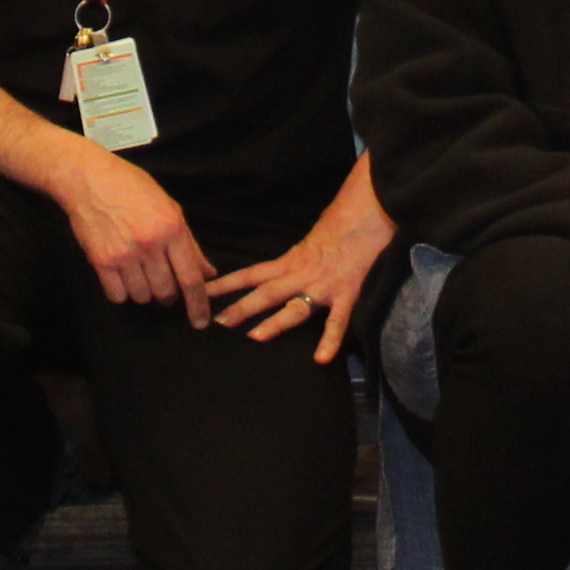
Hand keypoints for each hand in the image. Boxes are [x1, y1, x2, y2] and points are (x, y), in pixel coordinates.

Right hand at [56, 140, 215, 306]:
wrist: (89, 179)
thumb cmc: (133, 188)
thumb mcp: (170, 208)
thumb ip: (190, 244)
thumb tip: (208, 273)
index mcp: (172, 229)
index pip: (190, 277)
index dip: (198, 304)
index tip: (201, 322)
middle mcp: (149, 245)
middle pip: (166, 292)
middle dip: (168, 294)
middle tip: (163, 281)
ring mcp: (123, 255)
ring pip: (143, 297)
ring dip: (145, 292)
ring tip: (140, 272)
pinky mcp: (101, 262)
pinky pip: (118, 295)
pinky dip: (123, 292)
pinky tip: (122, 276)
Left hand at [194, 194, 388, 361]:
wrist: (367, 211)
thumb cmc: (340, 221)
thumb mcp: (310, 238)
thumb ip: (296, 257)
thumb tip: (280, 271)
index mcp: (291, 260)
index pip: (251, 274)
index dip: (226, 285)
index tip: (202, 294)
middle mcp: (302, 273)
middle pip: (265, 293)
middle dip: (240, 308)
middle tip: (216, 324)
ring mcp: (323, 285)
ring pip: (294, 306)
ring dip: (274, 322)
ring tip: (254, 337)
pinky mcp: (346, 293)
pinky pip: (337, 320)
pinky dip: (330, 340)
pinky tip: (322, 359)